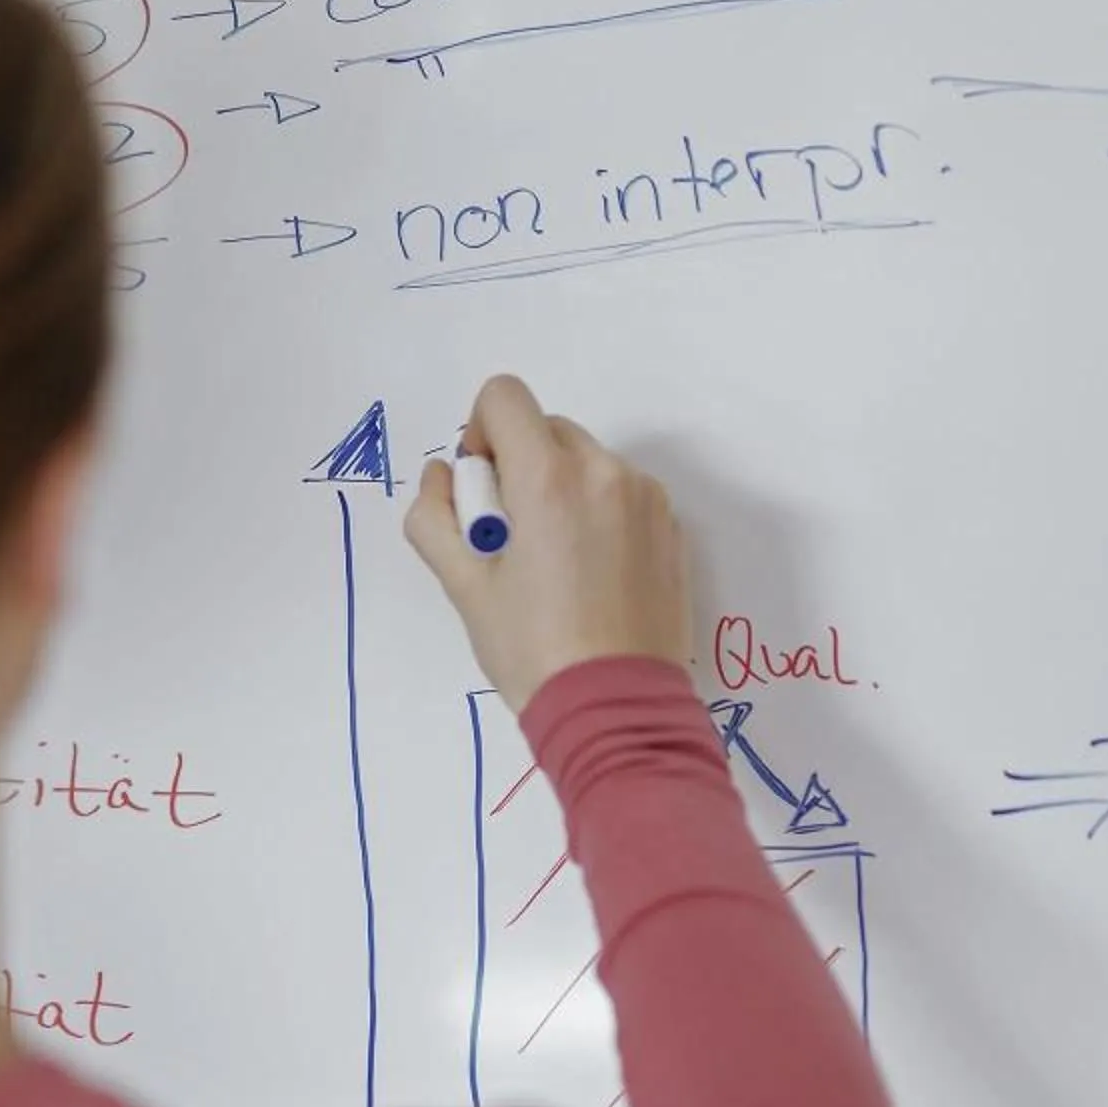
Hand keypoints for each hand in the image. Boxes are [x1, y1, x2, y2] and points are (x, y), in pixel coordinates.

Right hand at [405, 374, 690, 714]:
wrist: (618, 709)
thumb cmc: (532, 650)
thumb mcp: (464, 586)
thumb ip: (435, 516)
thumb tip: (442, 476)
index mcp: (550, 478)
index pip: (504, 397)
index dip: (479, 433)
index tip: (483, 491)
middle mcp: (606, 472)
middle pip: (546, 428)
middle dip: (519, 467)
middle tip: (512, 540)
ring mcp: (647, 499)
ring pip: (586, 461)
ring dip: (560, 489)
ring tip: (554, 565)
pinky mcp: (672, 529)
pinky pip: (622, 494)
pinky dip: (598, 514)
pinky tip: (591, 578)